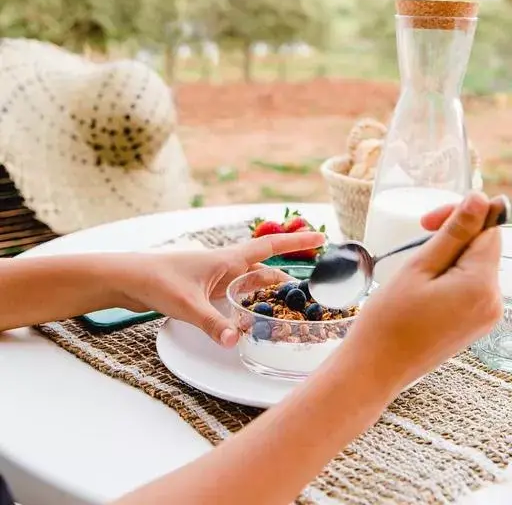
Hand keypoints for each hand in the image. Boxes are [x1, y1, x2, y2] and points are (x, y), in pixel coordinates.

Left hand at [117, 230, 323, 347]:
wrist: (129, 277)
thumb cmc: (156, 282)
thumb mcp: (187, 305)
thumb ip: (212, 324)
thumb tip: (237, 340)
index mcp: (227, 259)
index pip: (270, 246)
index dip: (297, 242)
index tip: (322, 237)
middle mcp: (226, 263)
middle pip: (267, 262)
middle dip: (292, 264)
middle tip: (318, 272)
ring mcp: (217, 274)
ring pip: (254, 276)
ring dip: (273, 282)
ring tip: (294, 296)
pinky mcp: (207, 285)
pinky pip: (240, 287)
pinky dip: (255, 293)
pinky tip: (258, 307)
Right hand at [344, 191, 502, 392]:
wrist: (376, 367)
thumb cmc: (389, 318)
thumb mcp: (419, 267)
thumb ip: (454, 233)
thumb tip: (480, 199)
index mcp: (481, 286)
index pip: (489, 230)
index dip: (461, 216)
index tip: (427, 221)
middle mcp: (494, 302)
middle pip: (485, 246)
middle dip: (455, 234)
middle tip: (419, 235)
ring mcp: (486, 316)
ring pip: (478, 265)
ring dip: (451, 254)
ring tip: (417, 268)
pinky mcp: (475, 324)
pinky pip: (472, 285)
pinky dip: (451, 275)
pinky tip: (424, 284)